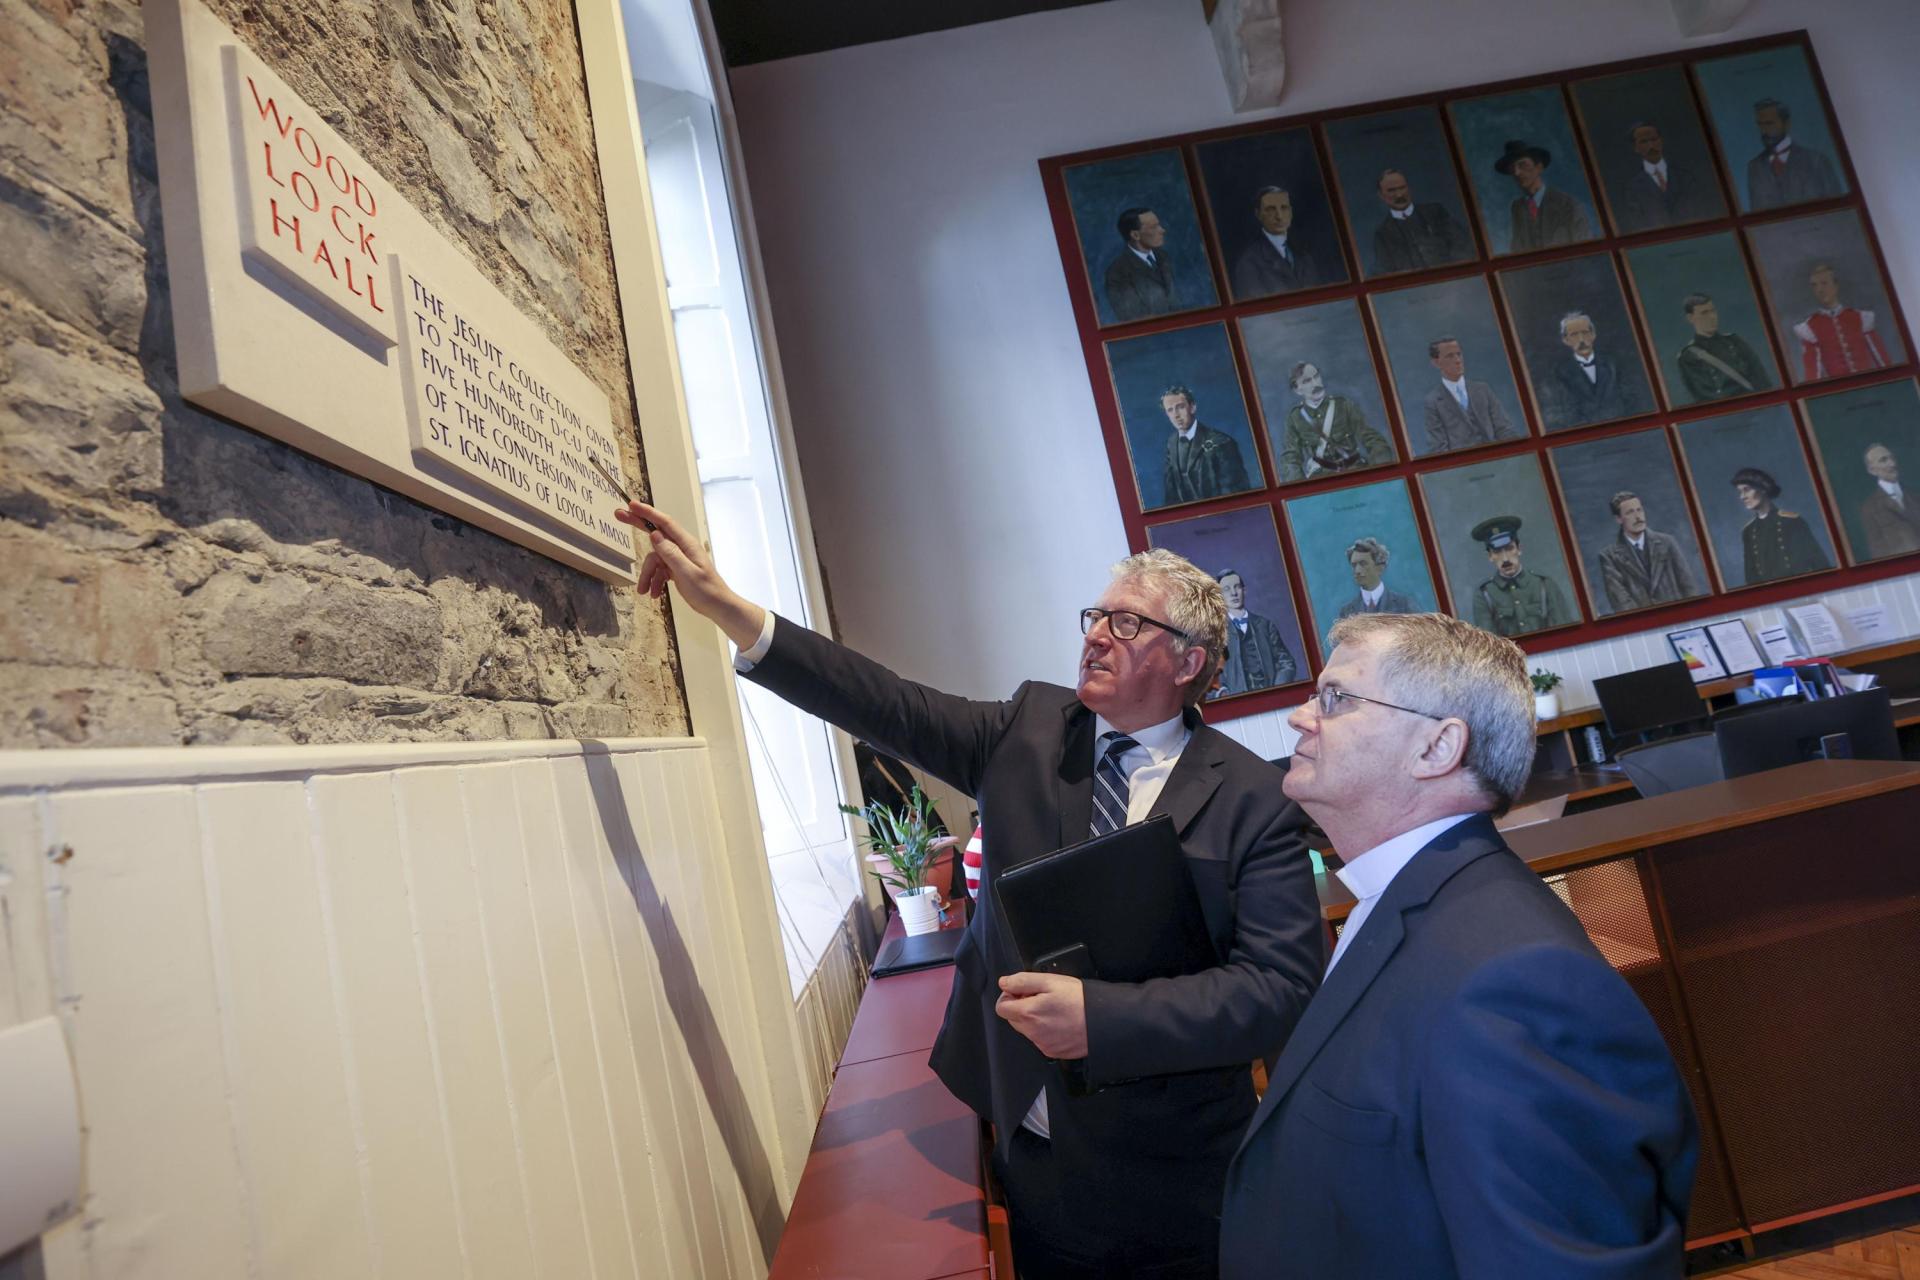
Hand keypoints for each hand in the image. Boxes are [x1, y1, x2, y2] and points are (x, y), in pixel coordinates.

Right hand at [615, 501, 765, 647]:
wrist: (718, 607)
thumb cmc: (706, 590)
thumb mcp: (687, 573)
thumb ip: (671, 554)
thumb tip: (654, 534)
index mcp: (686, 544)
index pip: (664, 523)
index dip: (647, 512)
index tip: (631, 505)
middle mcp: (682, 548)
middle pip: (656, 533)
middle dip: (638, 525)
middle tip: (619, 515)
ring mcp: (678, 558)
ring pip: (655, 560)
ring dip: (647, 575)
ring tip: (643, 591)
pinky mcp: (676, 569)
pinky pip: (659, 571)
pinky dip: (655, 581)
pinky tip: (655, 594)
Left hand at [994, 971, 1087, 1058]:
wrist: (1103, 1021)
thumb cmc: (1081, 1000)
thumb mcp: (1050, 980)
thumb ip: (1023, 981)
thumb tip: (1005, 982)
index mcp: (1029, 1013)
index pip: (1001, 1007)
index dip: (1010, 996)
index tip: (1022, 992)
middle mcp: (1033, 1032)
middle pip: (1013, 1019)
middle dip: (1022, 1007)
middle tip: (1041, 998)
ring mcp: (1042, 1044)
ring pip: (1027, 1030)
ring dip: (1034, 1019)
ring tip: (1054, 1009)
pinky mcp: (1052, 1051)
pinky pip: (1040, 1040)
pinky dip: (1045, 1030)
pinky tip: (1060, 1021)